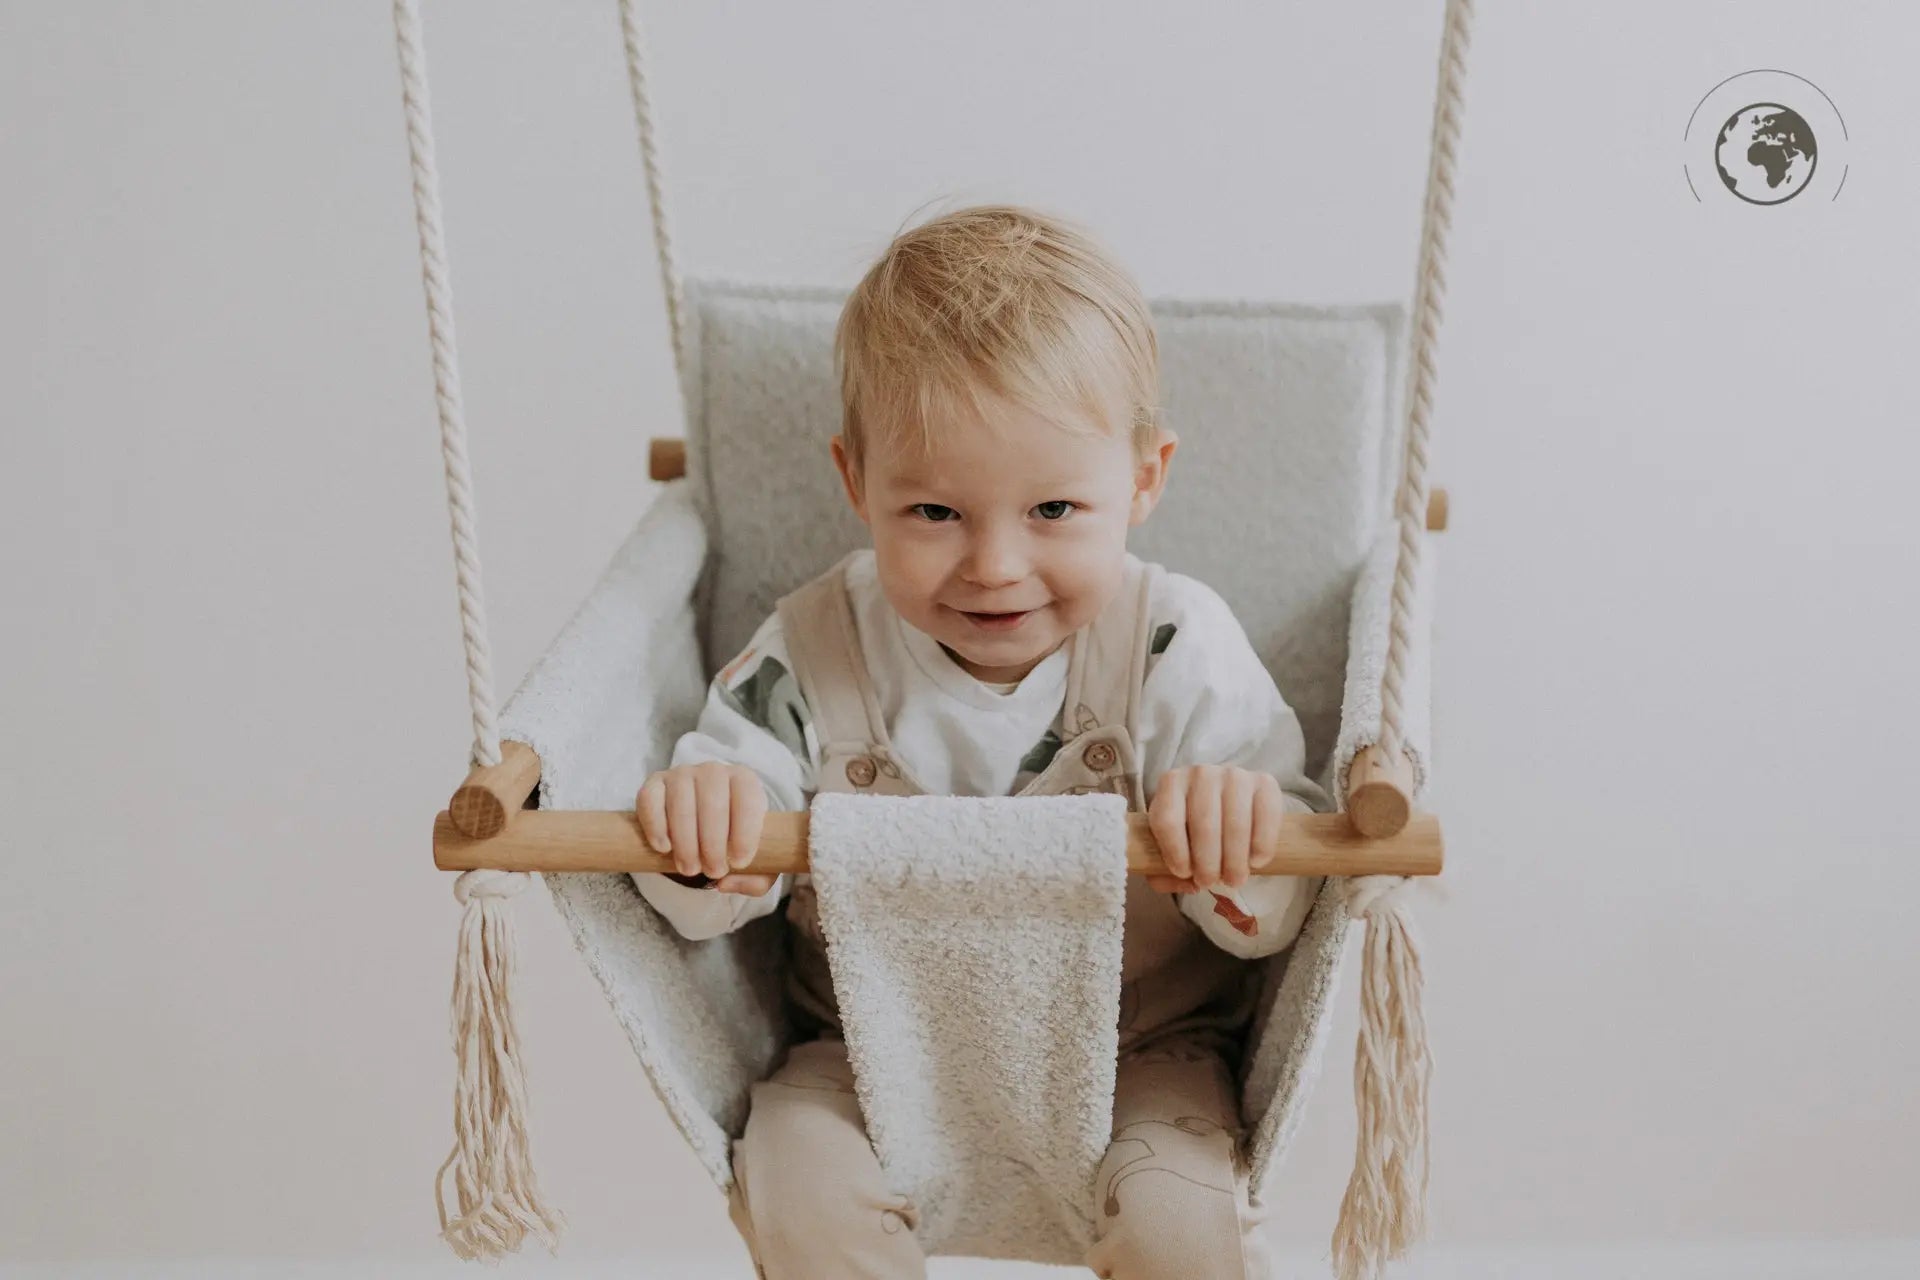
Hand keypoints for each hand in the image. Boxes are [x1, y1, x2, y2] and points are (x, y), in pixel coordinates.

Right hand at [637, 762, 773, 893]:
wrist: (702, 821)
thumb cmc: (733, 838)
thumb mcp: (755, 856)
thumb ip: (757, 879)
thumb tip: (725, 884)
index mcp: (744, 780)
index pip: (748, 801)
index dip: (745, 834)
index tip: (738, 863)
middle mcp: (714, 771)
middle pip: (713, 804)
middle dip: (713, 845)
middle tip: (713, 871)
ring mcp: (682, 774)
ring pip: (681, 804)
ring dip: (685, 843)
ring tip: (690, 869)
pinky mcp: (655, 783)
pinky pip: (651, 800)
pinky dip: (656, 826)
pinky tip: (664, 848)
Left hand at [1144, 765, 1284, 894]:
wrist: (1227, 799)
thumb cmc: (1192, 825)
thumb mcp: (1170, 840)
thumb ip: (1165, 864)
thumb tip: (1187, 884)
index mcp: (1171, 784)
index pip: (1168, 819)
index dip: (1174, 851)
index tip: (1184, 874)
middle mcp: (1201, 773)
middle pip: (1204, 824)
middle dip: (1207, 863)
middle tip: (1211, 883)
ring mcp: (1235, 775)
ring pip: (1235, 824)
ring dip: (1234, 860)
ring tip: (1234, 880)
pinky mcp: (1265, 782)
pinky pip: (1266, 816)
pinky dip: (1262, 845)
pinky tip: (1256, 862)